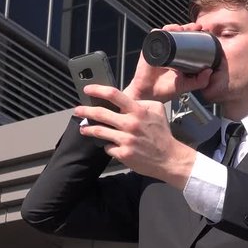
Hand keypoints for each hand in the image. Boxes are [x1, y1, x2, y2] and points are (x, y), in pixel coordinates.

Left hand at [74, 84, 195, 188]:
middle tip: (77, 110)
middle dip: (85, 110)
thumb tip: (126, 99)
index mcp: (138, 111)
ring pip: (99, 131)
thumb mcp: (157, 110)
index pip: (114, 95)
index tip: (88, 89)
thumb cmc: (162, 134)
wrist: (169, 158)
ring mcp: (126, 140)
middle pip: (100, 113)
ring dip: (88, 129)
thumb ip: (141, 103)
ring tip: (83, 128)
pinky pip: (108, 147)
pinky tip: (111, 145)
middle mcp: (130, 124)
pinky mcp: (123, 154)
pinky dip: (108, 146)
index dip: (97, 90)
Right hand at [124, 23, 213, 102]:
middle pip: (179, 34)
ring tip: (181, 29)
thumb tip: (209, 71)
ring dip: (174, 27)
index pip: (188, 41)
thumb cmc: (165, 91)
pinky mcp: (149, 49)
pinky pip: (154, 36)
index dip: (195, 35)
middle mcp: (170, 51)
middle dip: (188, 28)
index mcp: (179, 58)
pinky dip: (160, 31)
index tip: (203, 32)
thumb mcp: (186, 86)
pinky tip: (166, 31)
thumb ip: (200, 81)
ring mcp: (160, 49)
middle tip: (195, 27)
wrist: (149, 94)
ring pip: (167, 32)